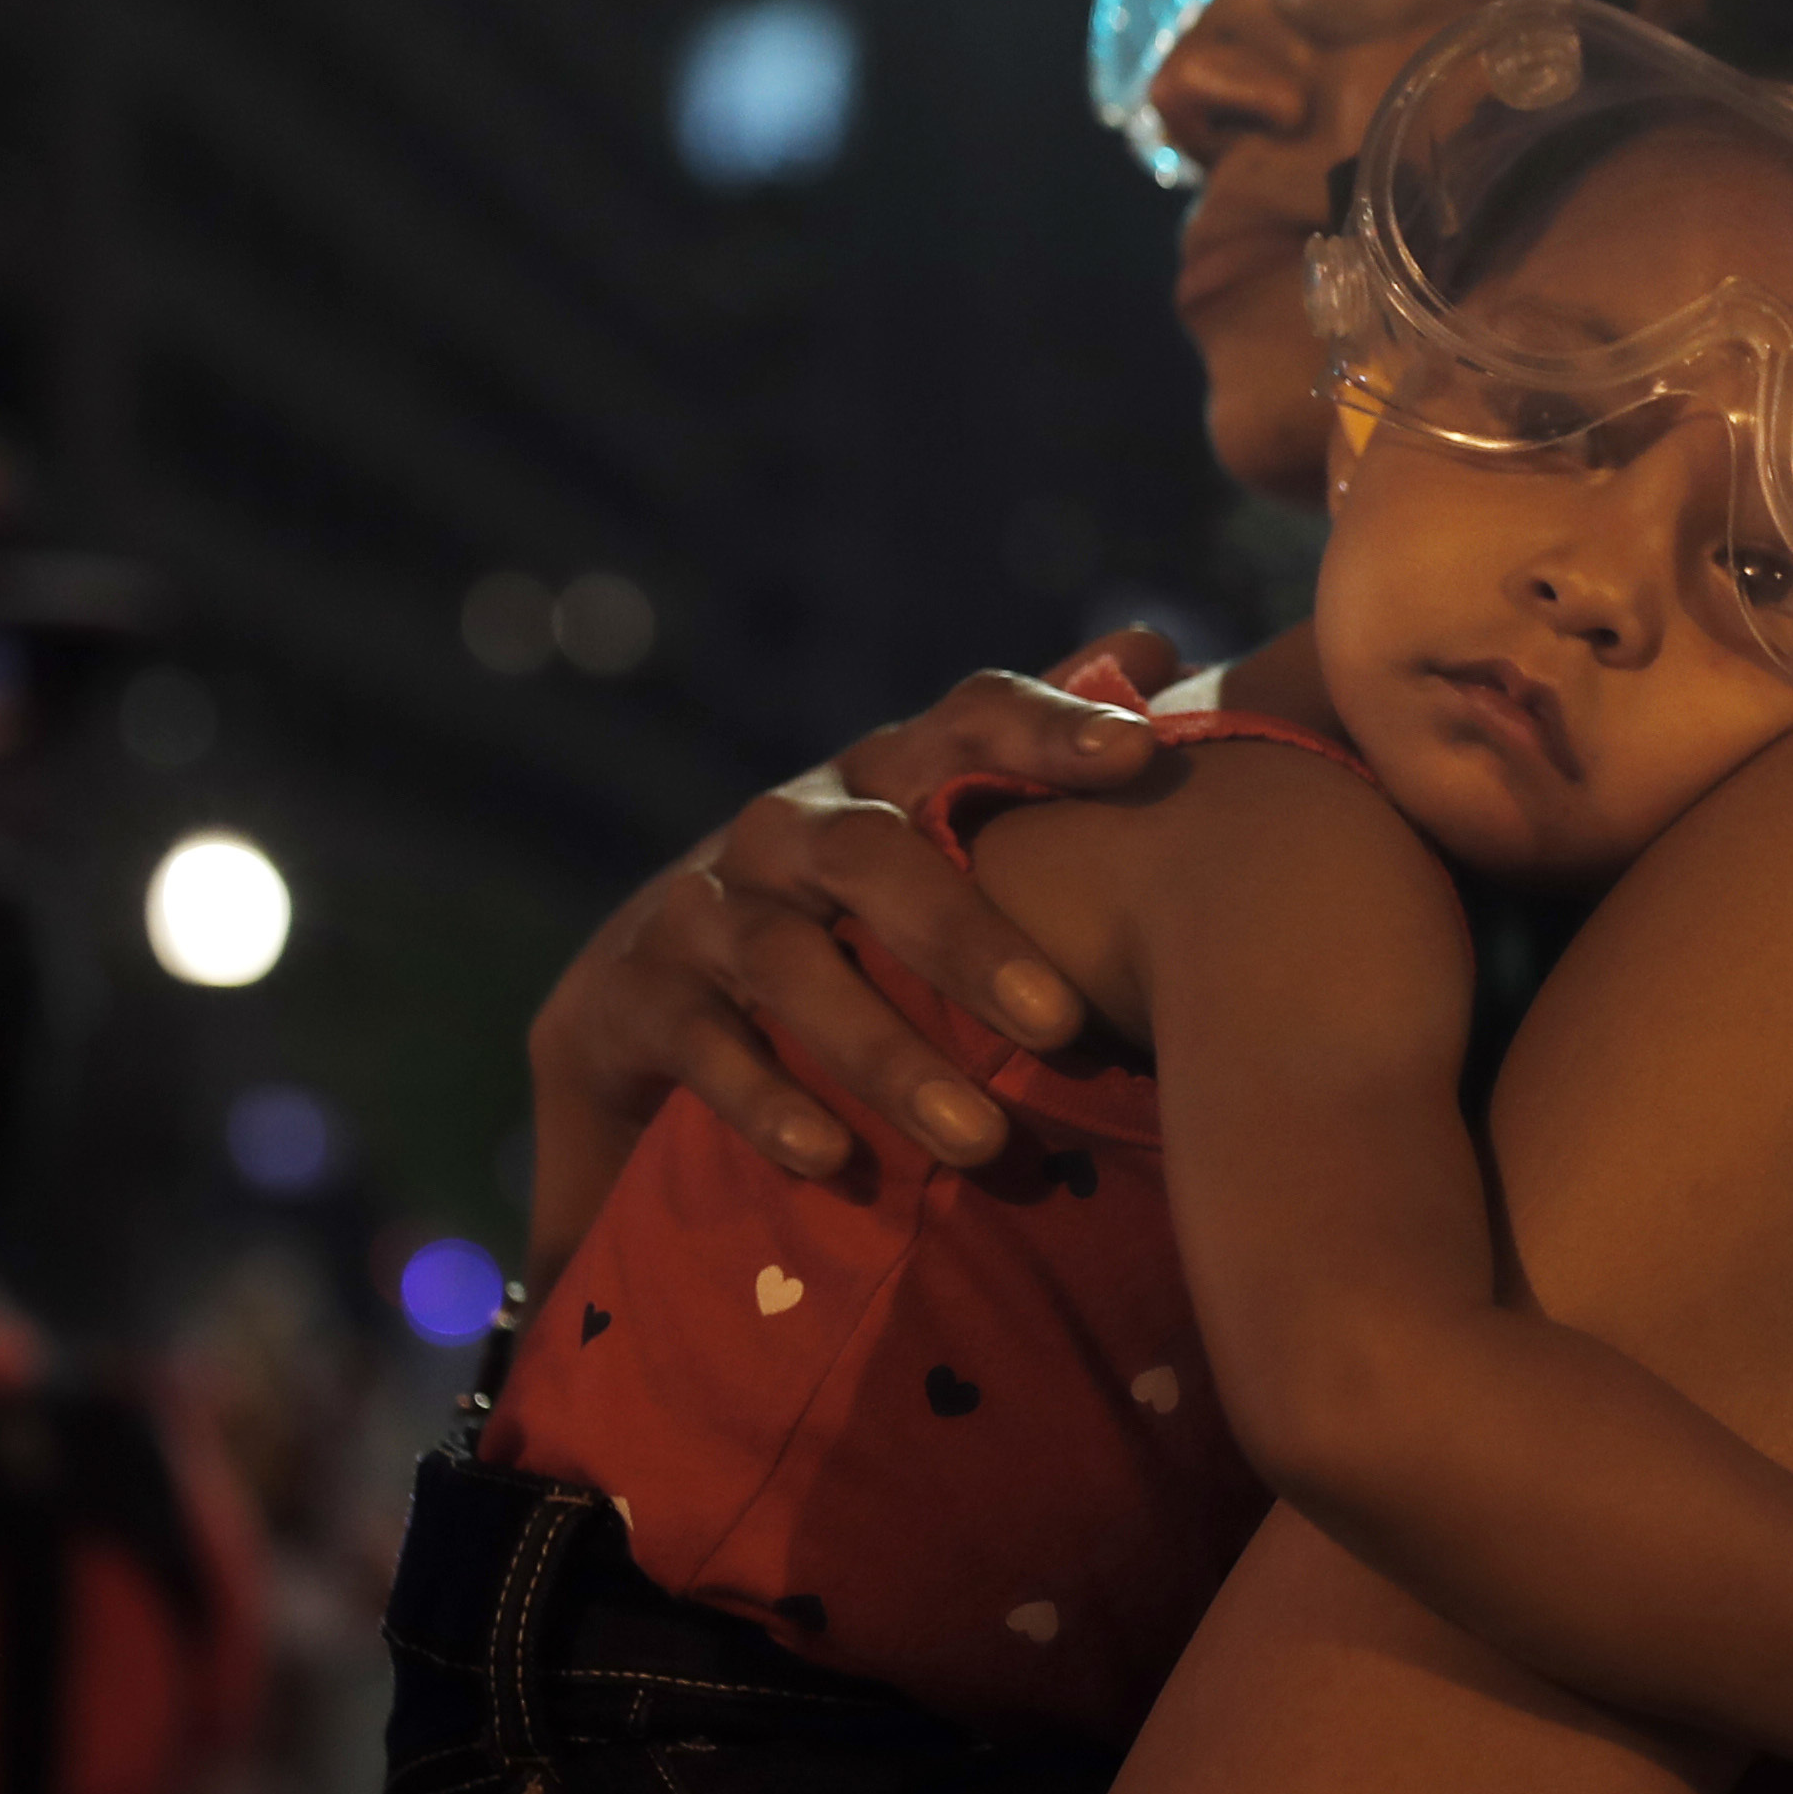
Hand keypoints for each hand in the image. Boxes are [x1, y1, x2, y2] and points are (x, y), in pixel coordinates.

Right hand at [526, 645, 1185, 1271]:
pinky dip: (768, 1101)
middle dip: (966, 940)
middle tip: (1061, 1027)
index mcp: (881, 778)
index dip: (1046, 727)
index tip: (1138, 758)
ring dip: (888, 1056)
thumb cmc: (846, 920)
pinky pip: (704, 1045)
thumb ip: (1034, 754)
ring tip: (979, 1142)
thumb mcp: (931, 835)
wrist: (648, 1007)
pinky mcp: (637, 997)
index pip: (964, 721)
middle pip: (872, 855)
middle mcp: (789, 825)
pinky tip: (832, 1158)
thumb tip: (1155, 636)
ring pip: (791, 967)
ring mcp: (705, 907)